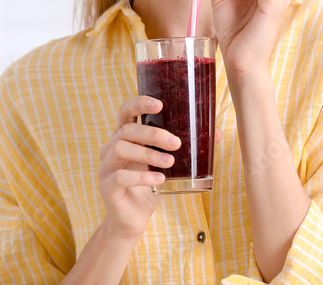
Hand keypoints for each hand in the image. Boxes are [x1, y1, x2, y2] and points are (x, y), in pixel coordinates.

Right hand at [98, 96, 222, 241]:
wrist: (134, 219)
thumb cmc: (152, 186)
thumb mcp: (169, 164)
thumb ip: (188, 148)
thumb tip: (217, 132)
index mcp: (124, 136)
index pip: (125, 111)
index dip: (139, 103)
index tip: (159, 105)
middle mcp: (110, 148)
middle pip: (126, 130)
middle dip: (153, 134)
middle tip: (176, 143)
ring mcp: (106, 167)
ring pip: (121, 148)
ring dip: (148, 153)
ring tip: (170, 162)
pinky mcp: (107, 186)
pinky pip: (120, 176)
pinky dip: (142, 176)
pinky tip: (160, 181)